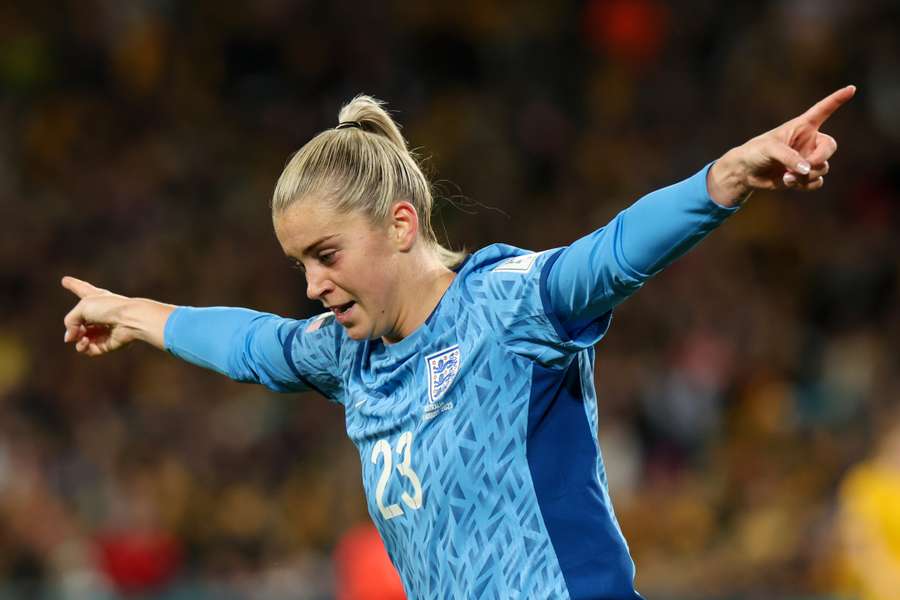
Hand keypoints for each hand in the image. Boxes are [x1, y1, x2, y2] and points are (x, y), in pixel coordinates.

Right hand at [62, 276, 137, 355]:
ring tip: (82, 336)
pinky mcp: (106, 343)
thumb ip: (70, 321)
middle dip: (73, 327)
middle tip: (76, 329)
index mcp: (95, 298)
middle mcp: (99, 313)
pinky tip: (85, 342)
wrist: (130, 319)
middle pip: (80, 321)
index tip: (65, 280)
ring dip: (77, 338)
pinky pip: (89, 349)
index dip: (74, 285)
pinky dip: (83, 347)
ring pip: (80, 338)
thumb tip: (70, 338)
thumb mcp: (83, 307)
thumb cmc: (109, 308)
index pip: (82, 289)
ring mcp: (102, 329)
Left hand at [708, 85, 855, 206]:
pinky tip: (789, 182)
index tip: (851, 88)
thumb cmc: (755, 152)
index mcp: (802, 126)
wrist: (745, 172)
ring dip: (808, 175)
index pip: (823, 110)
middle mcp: (808, 141)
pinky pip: (817, 181)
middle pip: (830, 147)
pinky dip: (806, 184)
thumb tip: (806, 170)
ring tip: (788, 176)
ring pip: (823, 167)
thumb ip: (789, 158)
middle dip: (820, 158)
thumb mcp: (770, 149)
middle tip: (805, 166)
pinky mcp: (802, 175)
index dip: (837, 99)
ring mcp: (806, 159)